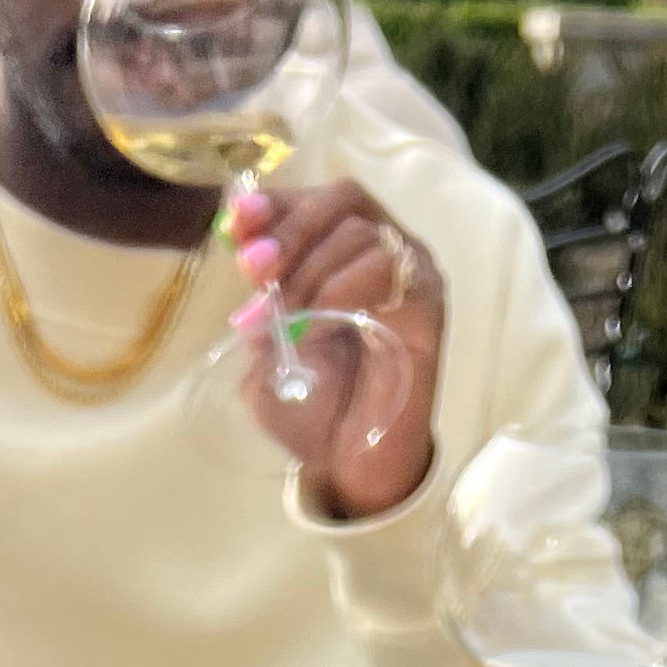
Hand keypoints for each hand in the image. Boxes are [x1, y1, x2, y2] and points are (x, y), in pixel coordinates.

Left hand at [228, 182, 440, 524]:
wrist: (350, 466)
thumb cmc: (312, 410)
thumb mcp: (265, 358)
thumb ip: (258, 314)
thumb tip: (250, 281)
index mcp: (339, 254)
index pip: (315, 200)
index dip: (276, 202)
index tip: (238, 220)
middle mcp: (381, 250)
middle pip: (342, 200)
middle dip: (291, 230)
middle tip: (254, 270)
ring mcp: (409, 273)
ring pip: (361, 232)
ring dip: (311, 271)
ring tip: (282, 321)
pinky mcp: (428, 302)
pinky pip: (390, 268)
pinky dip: (343, 290)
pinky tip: (316, 328)